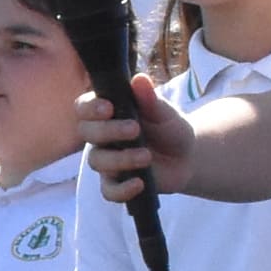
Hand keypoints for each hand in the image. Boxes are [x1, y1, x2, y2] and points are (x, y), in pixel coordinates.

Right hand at [77, 80, 189, 206]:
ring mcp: (107, 161)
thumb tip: (139, 79)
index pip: (84, 108)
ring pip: (97, 161)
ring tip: (146, 156)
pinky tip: (139, 183)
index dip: (90, 108)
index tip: (108, 108)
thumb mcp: (165, 113)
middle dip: (108, 131)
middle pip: (86, 133)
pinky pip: (109, 191)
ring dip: (120, 159)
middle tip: (135, 129)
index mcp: (107, 113)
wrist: (186, 157)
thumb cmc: (169, 128)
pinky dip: (122, 190)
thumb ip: (150, 99)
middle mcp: (101, 137)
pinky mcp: (117, 183)